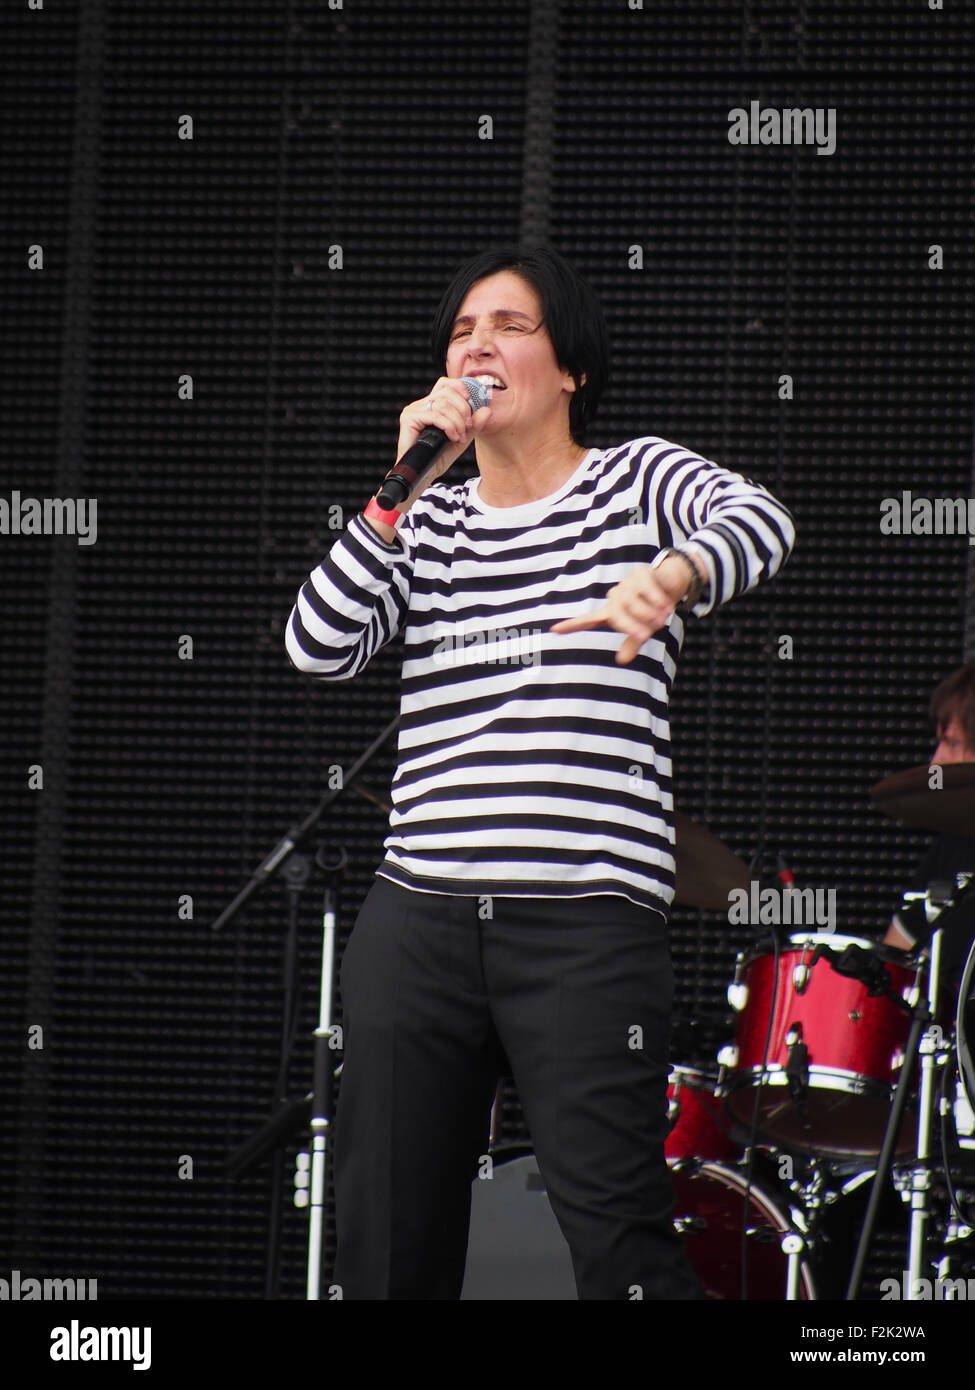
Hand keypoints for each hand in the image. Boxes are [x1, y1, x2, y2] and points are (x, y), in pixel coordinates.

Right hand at [396, 377, 491, 490]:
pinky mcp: (409, 418)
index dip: (460, 387)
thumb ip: (474, 424)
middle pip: (447, 392)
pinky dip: (448, 426)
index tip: (471, 400)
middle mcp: (421, 404)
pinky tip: (452, 437)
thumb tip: (487, 409)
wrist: (424, 474)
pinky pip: (435, 415)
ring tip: (459, 437)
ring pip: (443, 404)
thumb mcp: (462, 438)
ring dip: (457, 421)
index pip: (446, 384)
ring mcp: (414, 410)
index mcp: (432, 405)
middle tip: (468, 427)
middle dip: (463, 409)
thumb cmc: (439, 457)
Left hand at [549, 557, 699, 664]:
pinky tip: (667, 606)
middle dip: (631, 626)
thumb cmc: (652, 609)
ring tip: (663, 619)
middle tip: (645, 635)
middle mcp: (615, 597)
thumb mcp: (643, 629)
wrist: (671, 585)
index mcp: (611, 612)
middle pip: (617, 614)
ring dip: (648, 614)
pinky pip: (648, 590)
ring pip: (632, 603)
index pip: (588, 620)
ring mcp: (627, 584)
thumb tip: (621, 661)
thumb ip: (632, 643)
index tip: (553, 630)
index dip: (572, 626)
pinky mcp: (641, 574)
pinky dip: (657, 600)